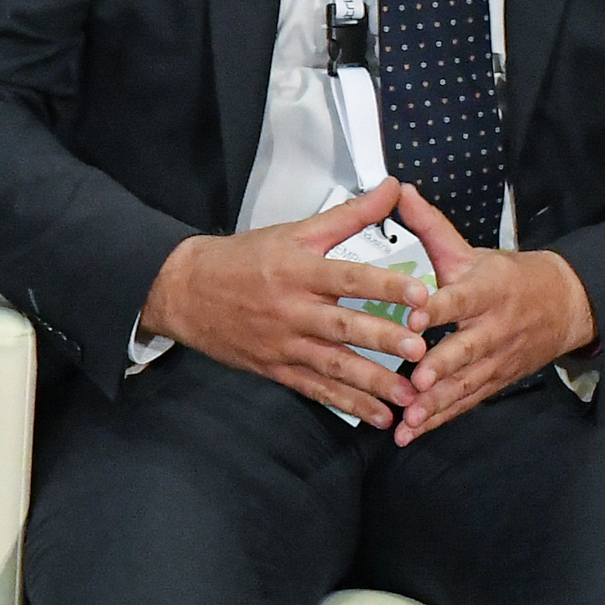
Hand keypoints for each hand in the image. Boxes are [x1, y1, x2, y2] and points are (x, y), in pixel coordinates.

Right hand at [141, 178, 432, 426]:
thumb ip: (350, 214)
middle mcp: (293, 310)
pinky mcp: (276, 369)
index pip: (349, 278)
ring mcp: (284, 344)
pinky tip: (380, 417)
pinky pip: (316, 389)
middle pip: (343, 327)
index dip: (384, 286)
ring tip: (410, 397)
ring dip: (372, 384)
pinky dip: (348, 404)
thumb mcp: (296, 230)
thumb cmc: (244, 258)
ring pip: (333, 366)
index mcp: (300, 271)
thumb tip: (393, 187)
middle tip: (420, 350)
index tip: (420, 294)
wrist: (183, 291)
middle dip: (382, 341)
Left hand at [385, 183, 597, 442]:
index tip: (414, 320)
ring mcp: (498, 357)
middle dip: (442, 367)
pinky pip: (467, 402)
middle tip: (416, 382)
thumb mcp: (473, 250)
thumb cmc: (509, 276)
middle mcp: (495, 326)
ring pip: (467, 383)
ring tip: (409, 419)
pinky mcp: (497, 380)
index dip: (439, 309)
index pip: (461, 298)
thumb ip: (432, 227)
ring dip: (438, 404)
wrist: (567, 304)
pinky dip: (441, 418)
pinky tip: (413, 431)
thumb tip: (400, 191)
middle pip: (467, 349)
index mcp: (488, 289)